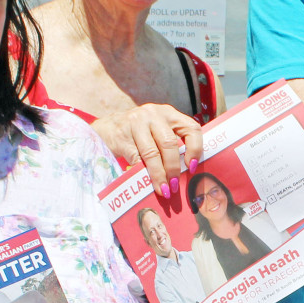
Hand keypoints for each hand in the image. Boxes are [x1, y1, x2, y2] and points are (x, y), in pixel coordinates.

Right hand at [90, 102, 204, 195]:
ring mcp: (136, 123)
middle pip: (169, 144)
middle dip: (173, 168)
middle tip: (174, 186)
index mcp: (169, 113)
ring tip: (163, 189)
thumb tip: (187, 173)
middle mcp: (153, 114)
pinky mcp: (121, 135)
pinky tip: (145, 183)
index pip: (191, 128)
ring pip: (152, 153)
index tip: (193, 167)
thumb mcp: (158, 131)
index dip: (195, 149)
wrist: (108, 128)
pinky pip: (135, 159)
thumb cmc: (140, 134)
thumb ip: (172, 144)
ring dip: (158, 175)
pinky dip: (142, 173)